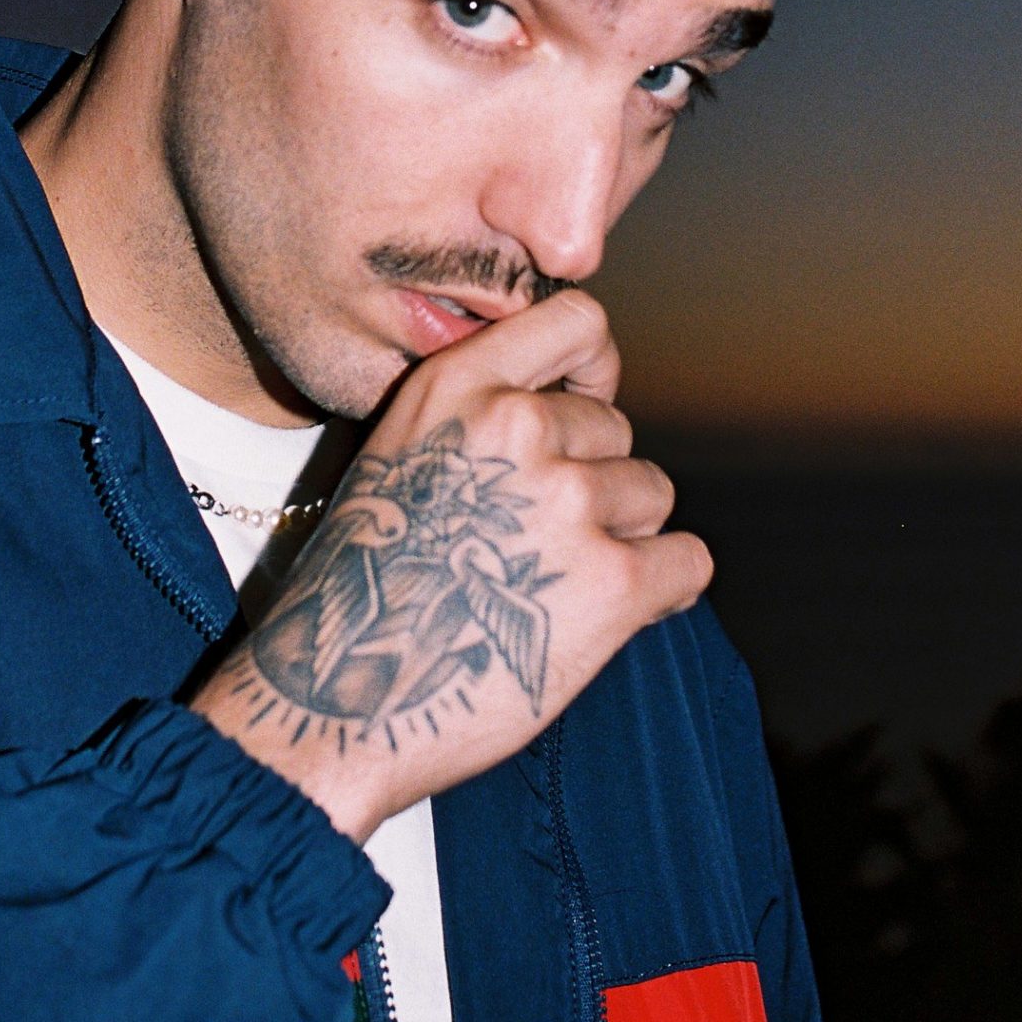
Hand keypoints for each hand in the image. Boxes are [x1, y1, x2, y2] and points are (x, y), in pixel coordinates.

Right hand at [190, 291, 711, 840]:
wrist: (333, 703)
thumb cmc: (371, 587)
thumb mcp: (400, 454)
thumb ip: (481, 414)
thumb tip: (576, 406)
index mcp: (456, 384)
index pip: (578, 318)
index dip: (591, 370)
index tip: (576, 414)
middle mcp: (515, 426)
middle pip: (616, 427)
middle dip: (592, 480)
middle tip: (531, 544)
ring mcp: (568, 500)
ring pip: (651, 493)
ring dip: (620, 538)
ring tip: (550, 586)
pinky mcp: (613, 581)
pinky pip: (688, 561)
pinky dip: (664, 591)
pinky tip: (607, 616)